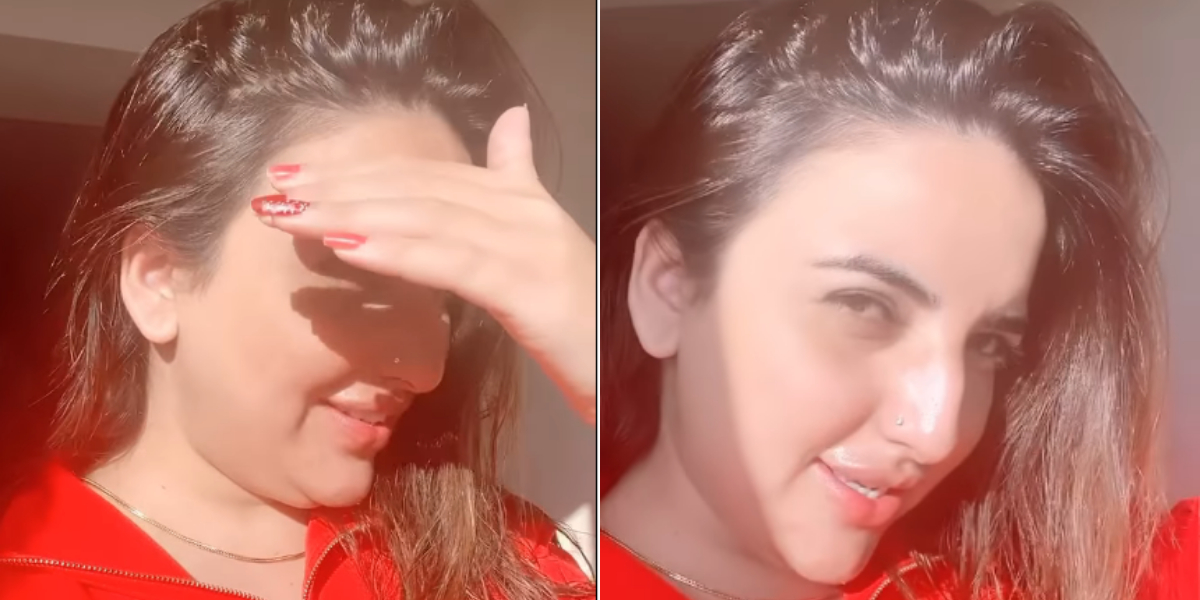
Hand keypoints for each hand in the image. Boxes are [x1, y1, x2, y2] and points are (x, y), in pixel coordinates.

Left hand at [253, 107, 595, 423]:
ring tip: (293, 217)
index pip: (427, 177)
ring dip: (352, 215)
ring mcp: (528, 246)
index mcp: (520, 201)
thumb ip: (522, 180)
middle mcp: (522, 213)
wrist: (629, 367)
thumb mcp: (545, 245)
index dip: (360, 174)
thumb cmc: (583, 319)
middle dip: (341, 188)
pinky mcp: (528, 287)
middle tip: (276, 193)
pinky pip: (453, 263)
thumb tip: (514, 118)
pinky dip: (397, 252)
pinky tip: (347, 248)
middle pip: (417, 189)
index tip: (299, 178)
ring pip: (425, 219)